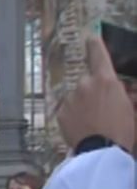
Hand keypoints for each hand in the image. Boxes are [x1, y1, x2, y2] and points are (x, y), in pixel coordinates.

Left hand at [58, 36, 135, 152]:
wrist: (102, 151)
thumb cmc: (123, 130)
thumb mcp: (132, 109)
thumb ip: (124, 94)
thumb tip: (122, 91)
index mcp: (105, 80)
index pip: (98, 55)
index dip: (95, 45)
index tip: (91, 37)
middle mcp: (85, 84)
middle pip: (88, 82)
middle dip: (94, 91)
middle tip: (104, 108)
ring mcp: (70, 98)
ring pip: (77, 97)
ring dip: (84, 104)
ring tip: (94, 121)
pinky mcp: (60, 112)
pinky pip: (69, 110)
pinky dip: (74, 116)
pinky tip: (84, 126)